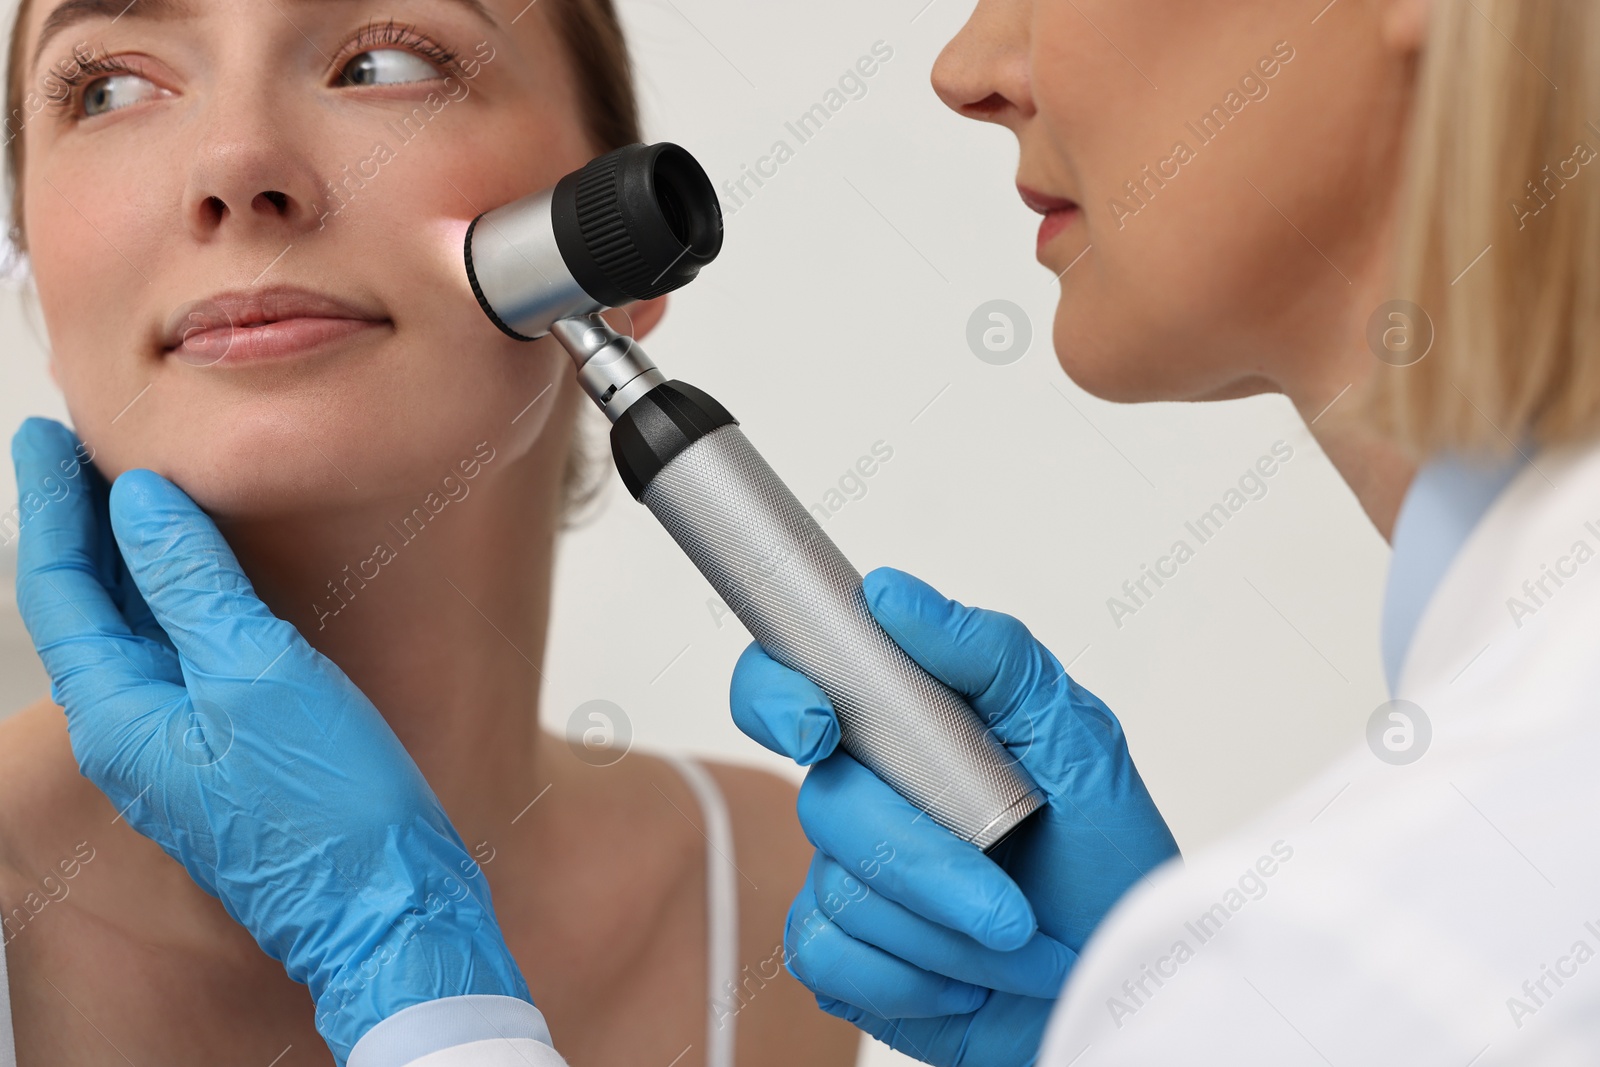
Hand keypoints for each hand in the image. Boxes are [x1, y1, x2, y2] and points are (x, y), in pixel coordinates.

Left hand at [11, 417, 530, 1063]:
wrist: (390, 908)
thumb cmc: (330, 812)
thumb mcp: (259, 675)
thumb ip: (193, 586)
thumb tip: (140, 504)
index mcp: (120, 717)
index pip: (62, 588)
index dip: (52, 504)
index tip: (47, 437)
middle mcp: (136, 735)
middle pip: (89, 609)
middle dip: (85, 525)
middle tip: (85, 452)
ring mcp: (183, 748)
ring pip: (138, 632)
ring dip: (133, 559)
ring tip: (137, 494)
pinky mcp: (232, 755)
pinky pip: (187, 658)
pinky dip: (184, 600)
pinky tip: (209, 576)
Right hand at [730, 566, 1179, 1065]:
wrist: (1120, 983)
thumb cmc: (1108, 861)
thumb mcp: (1078, 740)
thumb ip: (993, 656)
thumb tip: (892, 595)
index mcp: (904, 729)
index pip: (791, 682)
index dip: (775, 694)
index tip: (818, 727)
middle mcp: (865, 794)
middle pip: (825, 802)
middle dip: (925, 860)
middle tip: (1008, 904)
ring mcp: (846, 875)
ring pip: (836, 888)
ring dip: (944, 932)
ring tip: (1017, 943)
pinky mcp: (843, 957)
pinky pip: (824, 956)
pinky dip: (908, 980)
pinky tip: (964, 982)